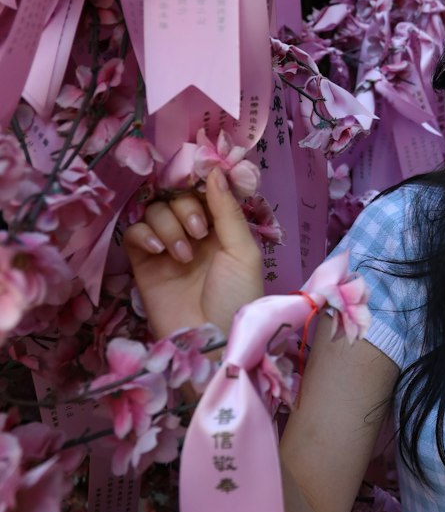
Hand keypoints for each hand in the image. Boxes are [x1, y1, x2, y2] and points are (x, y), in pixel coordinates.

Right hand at [123, 167, 263, 341]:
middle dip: (186, 208)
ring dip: (168, 224)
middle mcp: (194, 233)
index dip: (199, 182)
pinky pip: (134, 233)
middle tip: (199, 233)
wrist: (210, 343)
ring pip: (154, 211)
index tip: (199, 178)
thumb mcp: (243, 251)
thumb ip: (227, 210)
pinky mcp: (143, 264)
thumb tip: (215, 169)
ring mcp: (167, 248)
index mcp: (222, 228)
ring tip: (183, 254)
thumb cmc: (236, 298)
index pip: (204, 190)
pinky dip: (144, 234)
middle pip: (176, 196)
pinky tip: (158, 250)